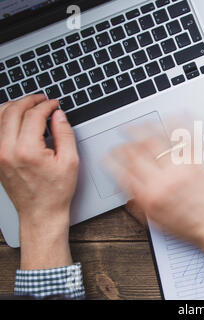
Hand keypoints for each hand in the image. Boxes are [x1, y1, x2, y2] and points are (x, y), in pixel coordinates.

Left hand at [0, 95, 78, 269]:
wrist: (40, 212)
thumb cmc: (56, 191)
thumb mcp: (70, 161)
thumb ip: (64, 134)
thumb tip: (58, 115)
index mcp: (27, 151)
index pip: (33, 116)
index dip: (46, 105)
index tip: (55, 103)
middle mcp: (7, 151)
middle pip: (12, 111)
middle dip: (29, 101)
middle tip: (42, 100)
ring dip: (13, 106)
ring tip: (28, 104)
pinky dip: (2, 118)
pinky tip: (13, 116)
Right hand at [108, 135, 203, 273]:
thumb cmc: (187, 227)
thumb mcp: (155, 222)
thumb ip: (138, 204)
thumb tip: (126, 192)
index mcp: (150, 195)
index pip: (124, 170)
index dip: (113, 159)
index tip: (109, 153)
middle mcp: (163, 179)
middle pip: (139, 150)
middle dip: (127, 138)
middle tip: (123, 132)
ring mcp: (181, 169)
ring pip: (160, 140)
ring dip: (147, 127)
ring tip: (141, 122)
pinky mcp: (198, 163)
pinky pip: (189, 139)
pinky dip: (183, 124)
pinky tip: (177, 114)